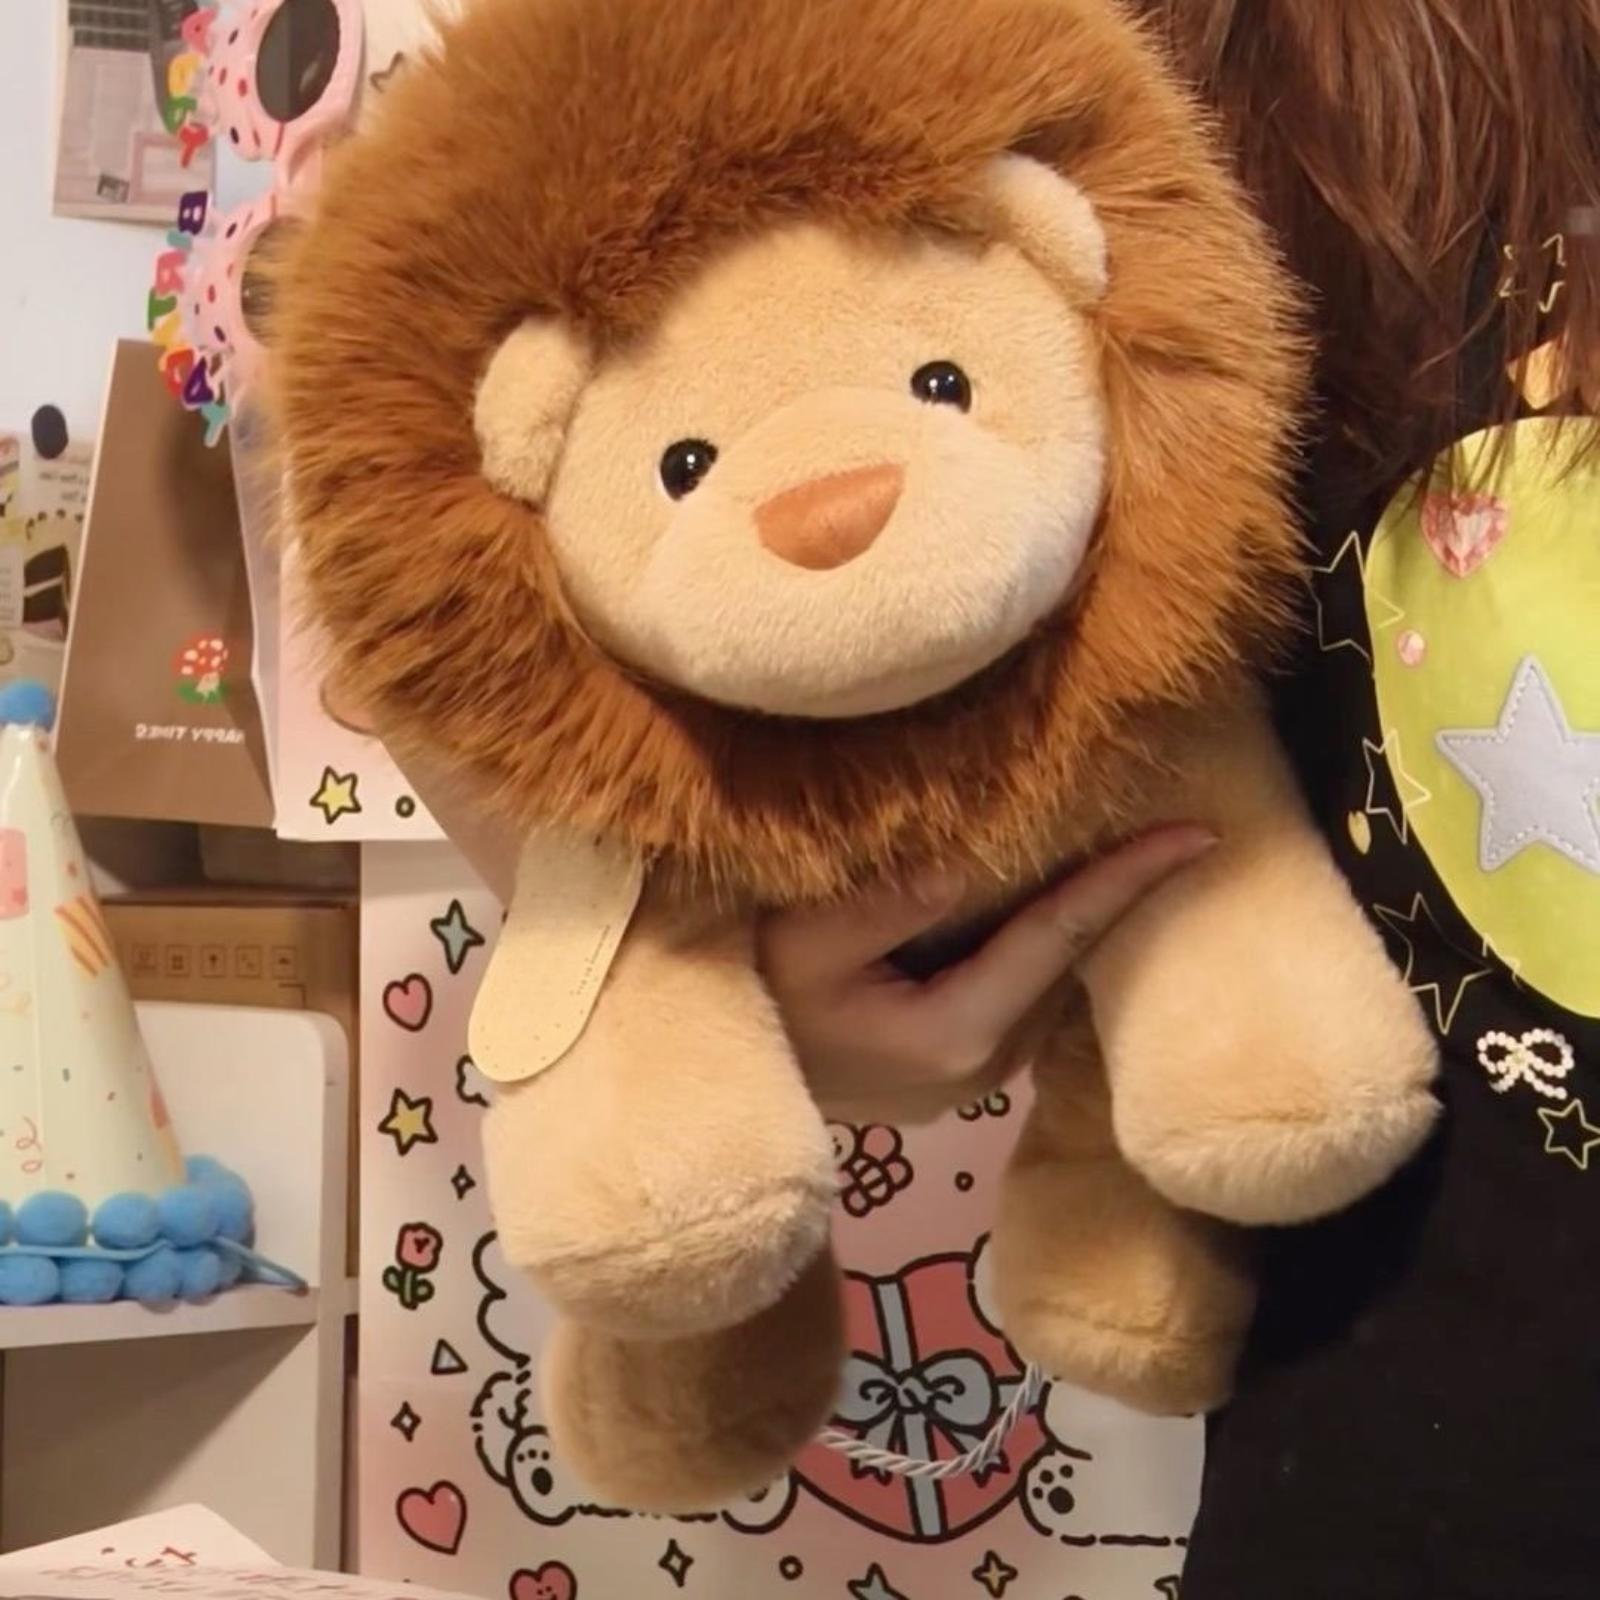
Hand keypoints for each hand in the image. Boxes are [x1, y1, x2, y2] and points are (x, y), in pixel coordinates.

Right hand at [758, 827, 1216, 1103]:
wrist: (745, 1081)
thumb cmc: (761, 1002)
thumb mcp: (802, 945)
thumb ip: (883, 906)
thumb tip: (966, 866)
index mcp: (958, 1032)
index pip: (1059, 938)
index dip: (1126, 881)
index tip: (1196, 835)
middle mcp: (991, 1060)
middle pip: (1074, 959)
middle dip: (1128, 893)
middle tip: (1186, 820)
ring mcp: (986, 1068)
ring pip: (1059, 975)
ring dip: (1095, 914)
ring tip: (1142, 843)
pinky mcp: (972, 1057)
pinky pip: (1034, 984)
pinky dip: (1056, 935)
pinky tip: (1067, 889)